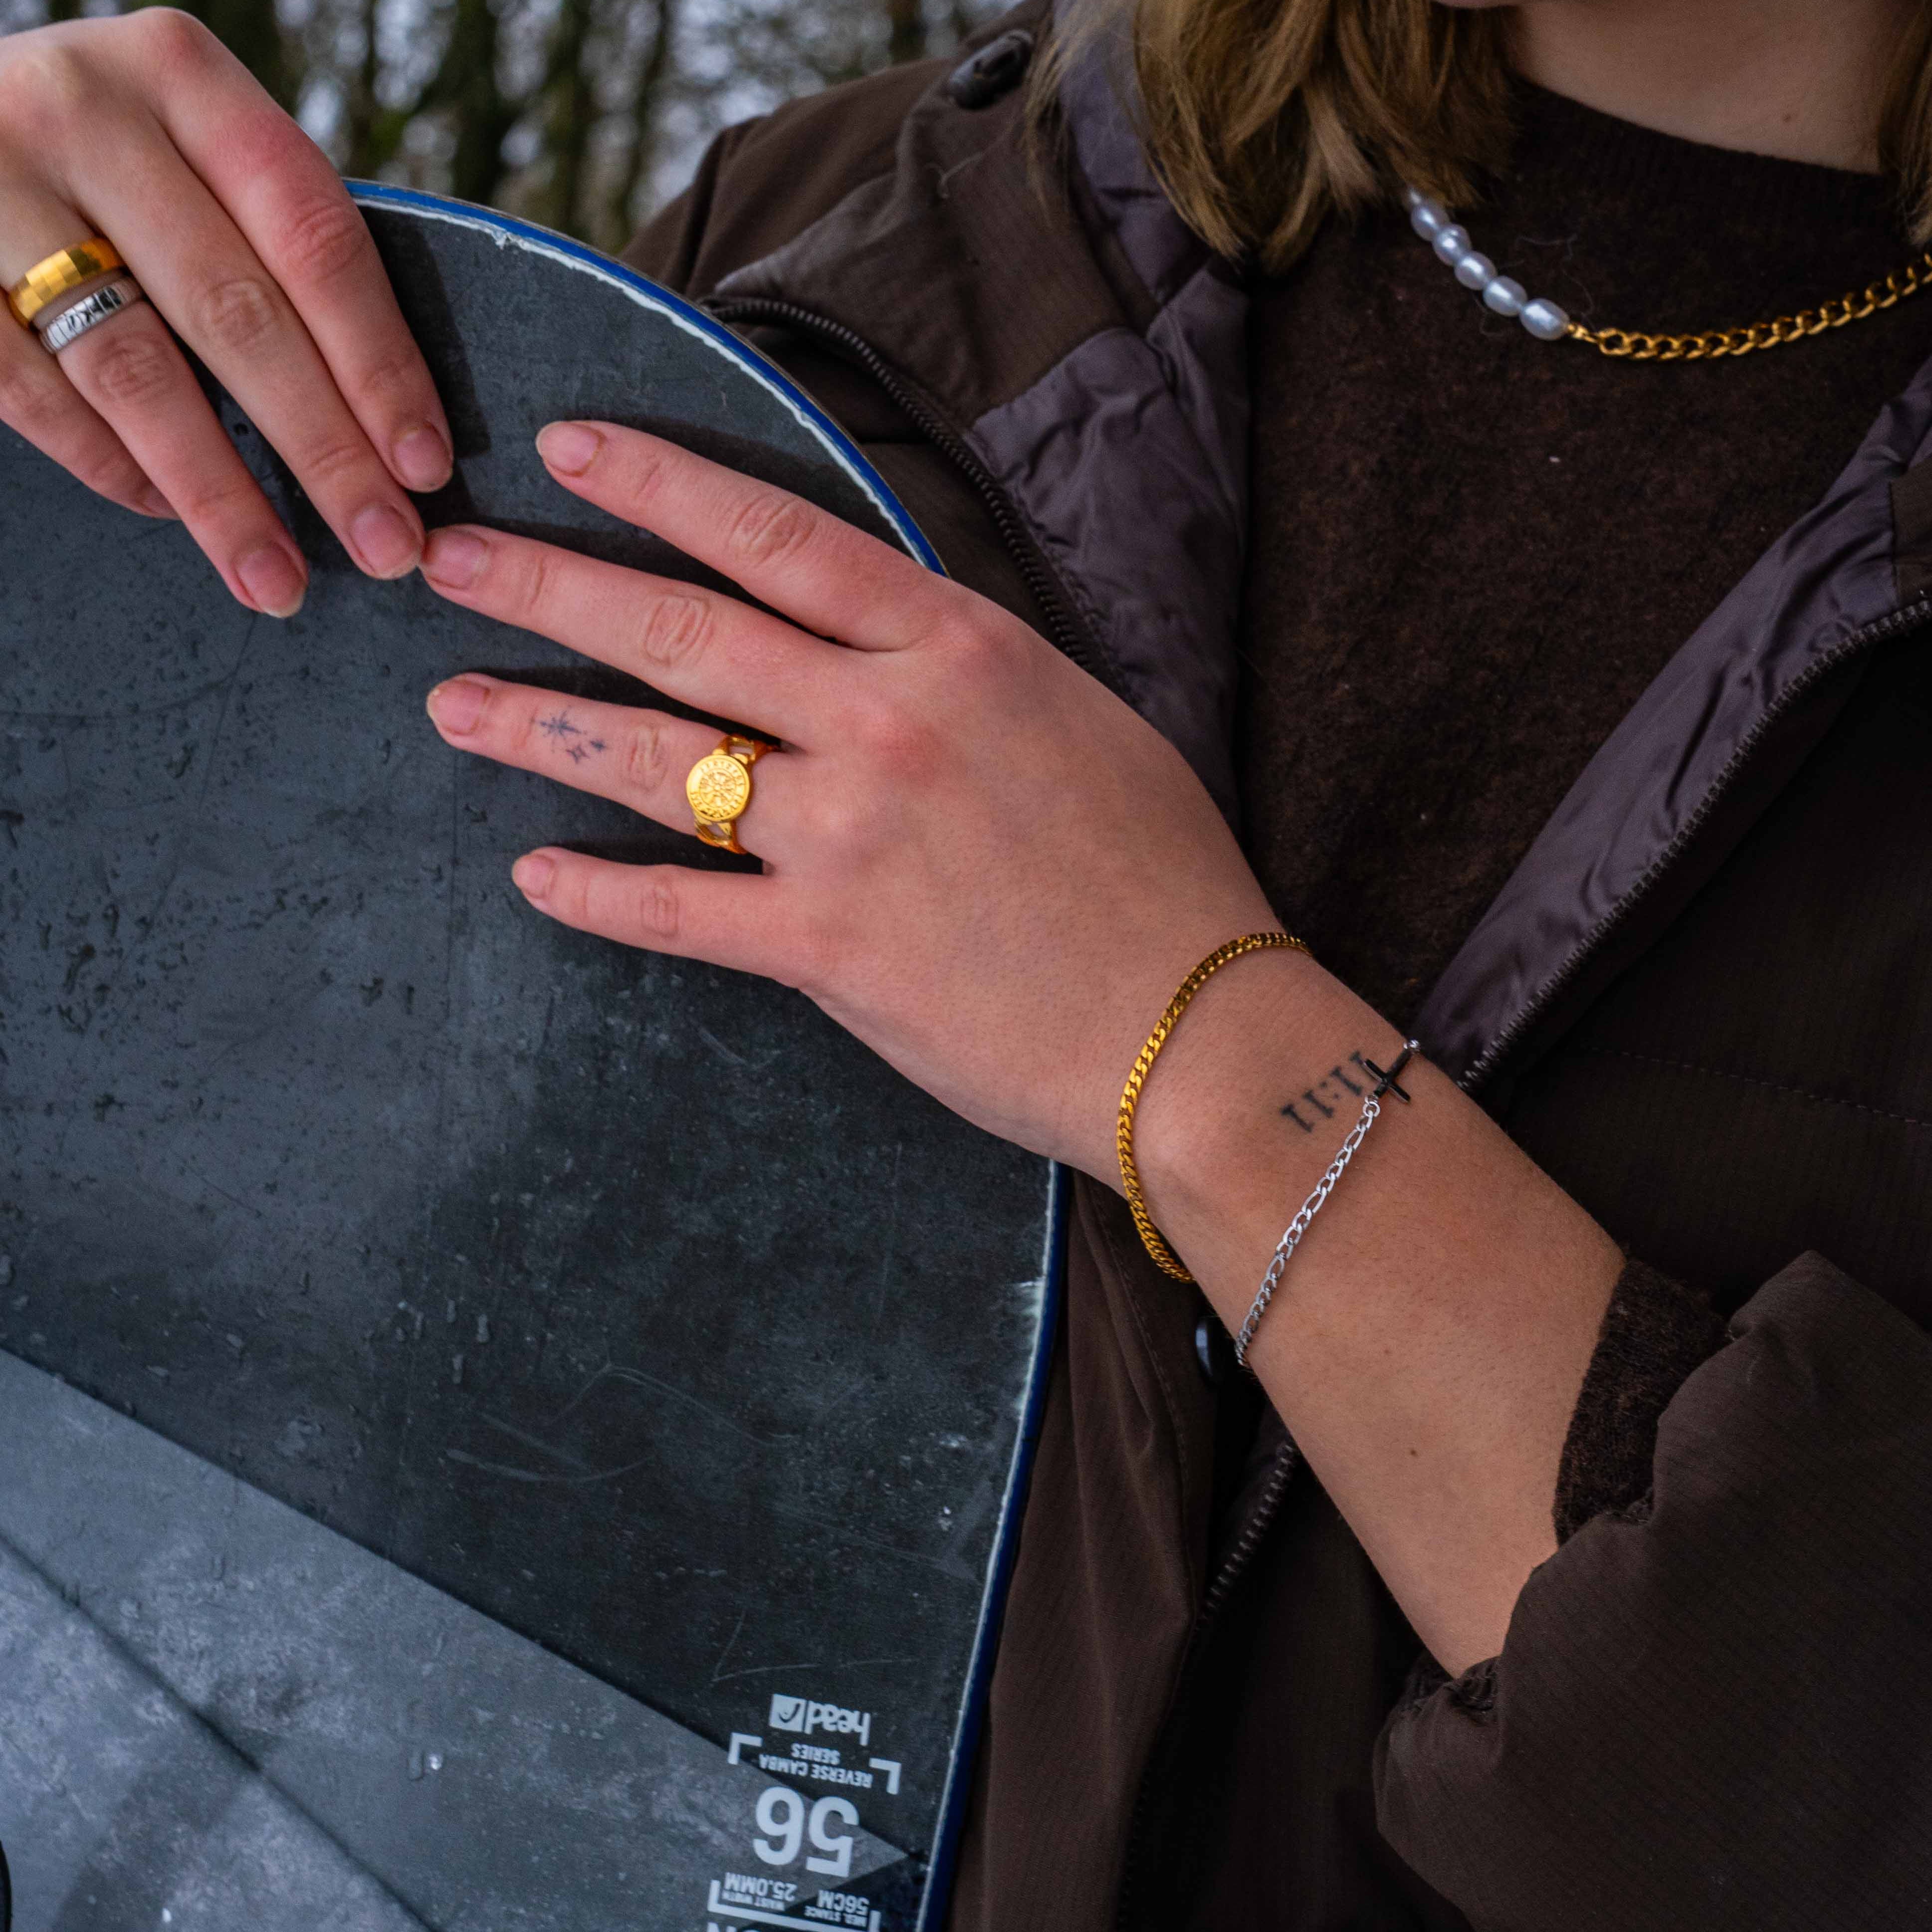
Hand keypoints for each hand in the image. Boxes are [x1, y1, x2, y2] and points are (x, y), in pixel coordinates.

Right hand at [0, 11, 450, 616]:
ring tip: (282, 583)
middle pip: (238, 313)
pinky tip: (170, 516)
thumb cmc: (105, 161)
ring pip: (136, 372)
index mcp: (182, 77)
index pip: (314, 239)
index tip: (425, 467)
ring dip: (222, 495)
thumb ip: (272, 248)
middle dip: (324, 451)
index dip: (379, 363)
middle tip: (385, 548)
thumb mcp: (190, 158)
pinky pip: (37, 395)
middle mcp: (85, 111)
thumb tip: (391, 426)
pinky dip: (114, 468)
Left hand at [418, 420, 1282, 1176]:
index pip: (779, 537)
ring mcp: (852, 838)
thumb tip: (868, 643)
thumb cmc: (1160, 871)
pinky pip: (681, 914)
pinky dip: (597, 897)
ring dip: (543, 728)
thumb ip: (957, 670)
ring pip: (662, 763)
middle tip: (451, 561)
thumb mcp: (1074, 718)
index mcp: (958, 650)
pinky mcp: (830, 952)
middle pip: (687, 631)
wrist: (1200, 1029)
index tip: (570, 448)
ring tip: (455, 706)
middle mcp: (889, 725)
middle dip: (553, 588)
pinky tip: (533, 877)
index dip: (661, 483)